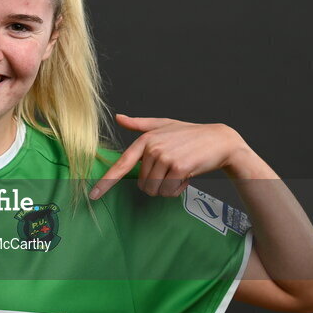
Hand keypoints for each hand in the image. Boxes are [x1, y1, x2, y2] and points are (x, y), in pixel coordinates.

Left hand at [89, 114, 248, 199]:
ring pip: (154, 190)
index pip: (121, 164)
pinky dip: (178, 190)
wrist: (220, 141)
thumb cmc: (190, 135)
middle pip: (142, 184)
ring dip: (167, 188)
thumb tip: (119, 117)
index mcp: (145, 140)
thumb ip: (140, 124)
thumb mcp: (163, 125)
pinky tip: (187, 177)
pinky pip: (169, 191)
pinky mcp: (178, 168)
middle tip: (172, 171)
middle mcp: (152, 148)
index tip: (93, 195)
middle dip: (156, 183)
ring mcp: (165, 157)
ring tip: (179, 173)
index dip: (106, 182)